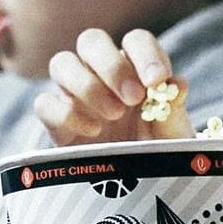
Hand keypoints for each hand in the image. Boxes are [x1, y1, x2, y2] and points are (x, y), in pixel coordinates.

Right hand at [35, 27, 193, 144]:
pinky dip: (67, 114)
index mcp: (136, 65)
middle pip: (91, 40)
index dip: (146, 55)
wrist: (136, 183)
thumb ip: (174, 108)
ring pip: (61, 63)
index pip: (135, 40)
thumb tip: (177, 84)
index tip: (157, 80)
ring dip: (87, 86)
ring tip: (114, 115)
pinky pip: (45, 103)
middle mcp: (101, 72)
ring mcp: (75, 93)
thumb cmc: (158, 148)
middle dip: (112, 66)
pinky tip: (93, 131)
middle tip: (133, 97)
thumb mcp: (173, 133)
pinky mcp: (55, 119)